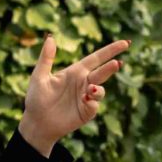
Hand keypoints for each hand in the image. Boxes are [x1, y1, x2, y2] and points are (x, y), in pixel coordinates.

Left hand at [17, 34, 127, 151]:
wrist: (35, 123)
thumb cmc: (36, 99)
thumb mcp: (39, 77)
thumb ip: (46, 58)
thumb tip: (50, 37)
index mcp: (76, 72)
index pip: (97, 58)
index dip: (111, 50)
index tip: (125, 43)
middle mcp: (84, 83)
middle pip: (102, 72)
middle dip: (111, 68)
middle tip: (117, 64)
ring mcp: (87, 97)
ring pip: (100, 90)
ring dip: (99, 89)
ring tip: (91, 89)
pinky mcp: (87, 111)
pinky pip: (94, 104)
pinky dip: (92, 101)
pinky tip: (84, 99)